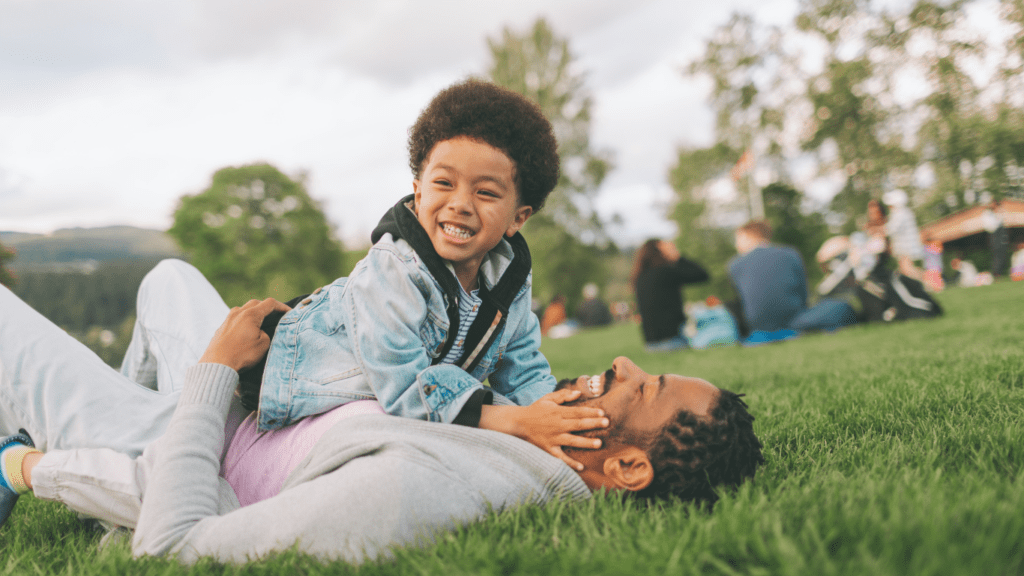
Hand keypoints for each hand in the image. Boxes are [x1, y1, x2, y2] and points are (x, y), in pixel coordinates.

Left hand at [198, 298, 291, 371]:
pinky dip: (243, 321)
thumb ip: (266, 334)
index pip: (269, 304)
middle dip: (266, 307)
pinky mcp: (221, 328)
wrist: (218, 365)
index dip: (281, 306)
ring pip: (243, 310)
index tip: (289, 312)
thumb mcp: (263, 345)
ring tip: (259, 322)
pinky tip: (245, 331)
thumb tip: (260, 331)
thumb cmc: (242, 355)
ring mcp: (227, 319)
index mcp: (250, 315)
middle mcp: (238, 313)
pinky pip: (235, 319)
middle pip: (255, 303)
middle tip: (275, 315)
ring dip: (253, 313)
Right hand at [478, 389, 608, 470]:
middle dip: (593, 423)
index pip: (577, 412)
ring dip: (586, 443)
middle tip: (606, 423)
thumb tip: (579, 393)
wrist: (517, 423)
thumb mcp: (547, 399)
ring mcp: (553, 438)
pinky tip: (581, 467)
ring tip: (599, 443)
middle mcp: (557, 425)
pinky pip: (561, 457)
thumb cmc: (534, 410)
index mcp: (557, 412)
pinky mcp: (548, 449)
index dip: (590, 412)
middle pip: (578, 424)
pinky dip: (570, 463)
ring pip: (572, 441)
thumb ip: (563, 395)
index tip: (602, 412)